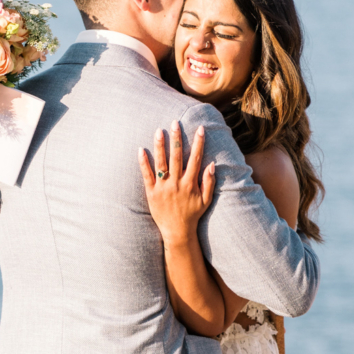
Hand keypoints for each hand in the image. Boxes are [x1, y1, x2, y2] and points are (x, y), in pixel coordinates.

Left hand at [139, 124, 215, 245]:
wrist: (177, 231)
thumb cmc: (192, 215)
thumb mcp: (206, 200)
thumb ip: (209, 182)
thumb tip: (212, 164)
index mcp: (190, 184)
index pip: (195, 159)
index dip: (198, 143)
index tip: (200, 128)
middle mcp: (176, 184)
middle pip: (177, 157)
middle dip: (177, 138)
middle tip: (175, 122)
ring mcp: (163, 187)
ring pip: (161, 163)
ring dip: (160, 146)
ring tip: (159, 131)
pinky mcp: (151, 192)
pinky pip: (146, 175)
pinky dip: (143, 163)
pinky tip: (141, 150)